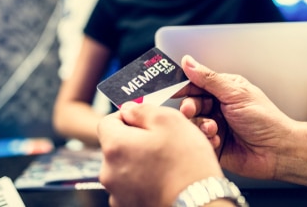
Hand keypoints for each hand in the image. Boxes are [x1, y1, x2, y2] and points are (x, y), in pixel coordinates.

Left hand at [97, 102, 223, 206]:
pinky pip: (132, 187)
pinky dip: (145, 182)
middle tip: (163, 141)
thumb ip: (143, 110)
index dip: (127, 117)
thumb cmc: (186, 164)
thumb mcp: (170, 121)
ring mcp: (117, 194)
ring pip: (126, 167)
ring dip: (141, 161)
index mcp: (115, 146)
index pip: (108, 122)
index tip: (145, 120)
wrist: (199, 205)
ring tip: (167, 163)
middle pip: (117, 146)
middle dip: (136, 140)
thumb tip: (129, 109)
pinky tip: (165, 180)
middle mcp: (109, 172)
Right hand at [179, 55, 294, 179]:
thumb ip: (209, 79)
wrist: (278, 151)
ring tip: (213, 128)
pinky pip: (198, 139)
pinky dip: (206, 139)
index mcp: (224, 89)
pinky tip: (217, 139)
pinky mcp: (214, 144)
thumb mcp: (235, 93)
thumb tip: (189, 62)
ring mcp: (215, 125)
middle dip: (190, 107)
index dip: (184, 86)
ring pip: (192, 122)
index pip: (196, 83)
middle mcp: (218, 106)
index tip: (172, 90)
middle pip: (191, 103)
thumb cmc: (266, 120)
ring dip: (200, 125)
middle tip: (190, 110)